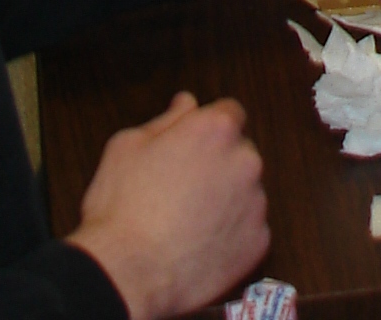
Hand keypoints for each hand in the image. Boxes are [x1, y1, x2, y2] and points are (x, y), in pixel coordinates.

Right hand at [70, 92, 266, 319]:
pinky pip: (248, 229)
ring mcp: (255, 203)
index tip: (192, 146)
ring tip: (187, 221)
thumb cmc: (122, 210)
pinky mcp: (258, 242)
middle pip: (239, 152)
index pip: (228, 112)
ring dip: (225, 199)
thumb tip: (186, 104)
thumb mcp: (128, 146)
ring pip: (245, 191)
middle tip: (182, 188)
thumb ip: (166, 119)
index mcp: (216, 129)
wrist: (126, 275)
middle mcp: (244, 160)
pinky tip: (199, 244)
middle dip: (217, 164)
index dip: (208, 128)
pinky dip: (230, 235)